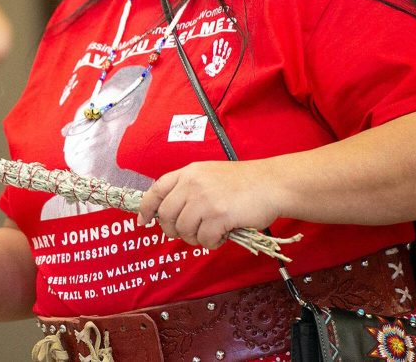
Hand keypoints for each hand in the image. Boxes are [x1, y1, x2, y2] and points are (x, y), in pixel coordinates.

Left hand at [136, 160, 277, 248]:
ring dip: (195, 238)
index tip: (144, 221)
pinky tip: (223, 235)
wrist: (272, 184)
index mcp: (188, 172)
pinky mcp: (218, 216)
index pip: (156, 190)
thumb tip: (172, 214)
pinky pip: (203, 239)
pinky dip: (211, 243)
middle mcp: (192, 184)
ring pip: (183, 230)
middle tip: (188, 233)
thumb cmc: (244, 182)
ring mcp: (204, 200)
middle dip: (173, 230)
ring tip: (211, 233)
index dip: (146, 208)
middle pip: (166, 215)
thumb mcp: (210, 175)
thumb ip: (189, 189)